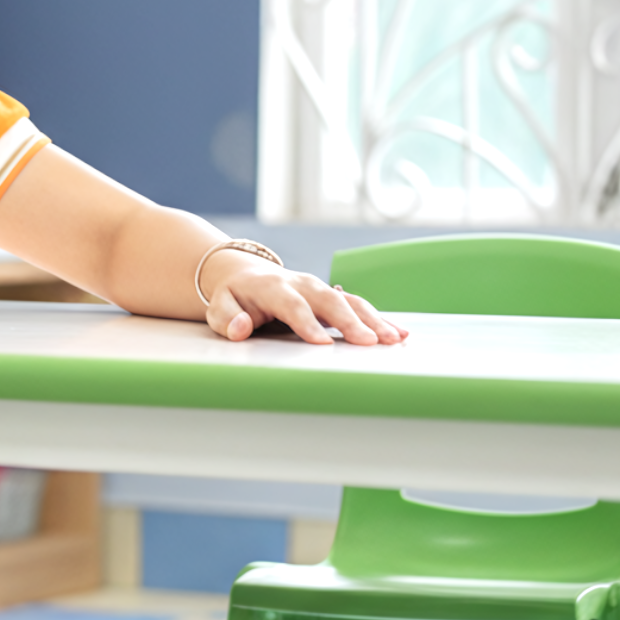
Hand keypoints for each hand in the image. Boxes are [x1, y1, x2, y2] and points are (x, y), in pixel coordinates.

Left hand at [207, 259, 408, 346]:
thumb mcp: (219, 307)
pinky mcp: (332, 297)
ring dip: (373, 320)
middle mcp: (302, 285)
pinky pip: (358, 306)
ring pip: (350, 302)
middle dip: (350, 322)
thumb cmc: (234, 297)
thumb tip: (240, 327)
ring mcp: (320, 289)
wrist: (246, 275)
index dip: (306, 324)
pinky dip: (379, 319)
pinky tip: (399, 333)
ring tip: (394, 339)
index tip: (320, 344)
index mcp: (274, 288)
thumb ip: (227, 318)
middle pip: (330, 302)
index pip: (293, 306)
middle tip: (368, 342)